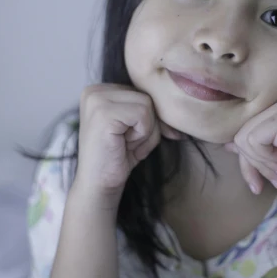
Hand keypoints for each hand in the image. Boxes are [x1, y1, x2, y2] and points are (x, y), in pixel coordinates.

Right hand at [74, 84, 181, 199]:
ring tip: (124, 144)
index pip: (142, 92)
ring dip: (145, 131)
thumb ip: (151, 110)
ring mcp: (96, 100)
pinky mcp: (103, 113)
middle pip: (146, 96)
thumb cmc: (119, 157)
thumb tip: (182, 107)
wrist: (99, 186)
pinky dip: (142, 134)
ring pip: (147, 104)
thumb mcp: (137, 127)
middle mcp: (94, 91)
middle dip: (147, 125)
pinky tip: (123, 145)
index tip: (128, 138)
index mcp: (99, 90)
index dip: (146, 119)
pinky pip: (143, 114)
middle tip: (125, 143)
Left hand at [226, 100, 276, 203]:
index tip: (258, 181)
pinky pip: (253, 141)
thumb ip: (252, 148)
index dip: (247, 160)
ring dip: (261, 164)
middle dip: (253, 164)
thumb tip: (227, 143)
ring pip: (244, 139)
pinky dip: (266, 159)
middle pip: (240, 135)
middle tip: (275, 179)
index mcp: (276, 109)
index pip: (242, 131)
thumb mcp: (270, 159)